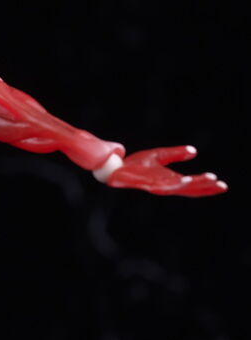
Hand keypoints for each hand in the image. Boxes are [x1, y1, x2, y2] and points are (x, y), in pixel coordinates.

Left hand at [104, 145, 226, 195]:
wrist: (116, 168)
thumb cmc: (137, 165)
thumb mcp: (160, 155)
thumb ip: (176, 153)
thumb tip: (194, 151)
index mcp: (170, 180)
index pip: (192, 185)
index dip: (206, 185)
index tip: (222, 185)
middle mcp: (165, 185)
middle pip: (189, 188)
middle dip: (205, 187)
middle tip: (222, 186)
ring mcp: (157, 185)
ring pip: (179, 187)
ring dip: (194, 184)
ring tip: (208, 181)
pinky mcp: (147, 183)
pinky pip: (163, 184)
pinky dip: (176, 183)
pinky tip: (186, 180)